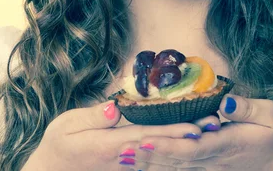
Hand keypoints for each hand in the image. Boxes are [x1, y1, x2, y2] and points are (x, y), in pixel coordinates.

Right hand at [22, 101, 209, 170]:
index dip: (173, 131)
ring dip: (188, 146)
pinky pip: (155, 164)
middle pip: (163, 146)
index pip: (148, 135)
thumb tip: (115, 107)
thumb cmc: (57, 146)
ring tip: (211, 133)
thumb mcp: (66, 126)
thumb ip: (92, 117)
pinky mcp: (128, 170)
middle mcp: (124, 159)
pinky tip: (193, 148)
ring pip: (163, 157)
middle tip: (215, 126)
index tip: (196, 126)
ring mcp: (128, 168)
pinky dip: (175, 156)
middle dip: (189, 136)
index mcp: (109, 146)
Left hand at [132, 95, 272, 170]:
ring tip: (124, 159)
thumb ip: (246, 109)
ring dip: (150, 165)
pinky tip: (144, 165)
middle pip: (177, 161)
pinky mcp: (211, 170)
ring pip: (176, 169)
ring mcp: (212, 168)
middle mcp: (215, 159)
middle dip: (148, 156)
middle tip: (121, 150)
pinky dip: (162, 168)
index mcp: (227, 143)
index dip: (167, 145)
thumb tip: (224, 102)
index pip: (192, 146)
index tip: (145, 140)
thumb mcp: (271, 114)